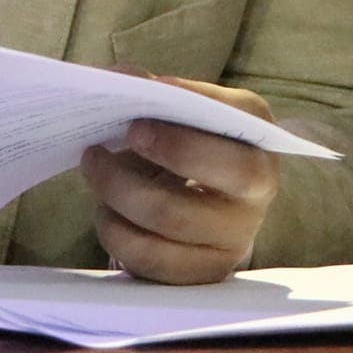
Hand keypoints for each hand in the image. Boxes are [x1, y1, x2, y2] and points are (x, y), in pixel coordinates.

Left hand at [79, 74, 279, 283]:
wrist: (211, 201)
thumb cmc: (192, 143)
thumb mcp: (185, 114)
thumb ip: (156, 93)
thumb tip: (119, 80)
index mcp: (259, 137)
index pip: (233, 123)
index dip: (186, 113)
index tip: (142, 100)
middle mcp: (259, 190)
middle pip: (203, 179)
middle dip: (140, 164)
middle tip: (98, 147)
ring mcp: (236, 238)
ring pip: (166, 220)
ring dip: (115, 193)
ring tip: (93, 167)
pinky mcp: (207, 273)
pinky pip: (151, 260)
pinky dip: (116, 231)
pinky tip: (106, 209)